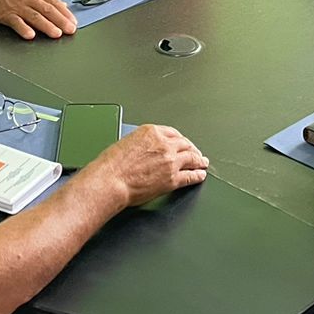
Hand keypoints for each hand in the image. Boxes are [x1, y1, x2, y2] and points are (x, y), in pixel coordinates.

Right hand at [0, 0, 78, 39]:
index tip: (73, 22)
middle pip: (47, 10)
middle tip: (70, 30)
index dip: (65, 13)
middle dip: (60, 21)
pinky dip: (23, 28)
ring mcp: (16, 6)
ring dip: (47, 26)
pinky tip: (31, 35)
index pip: (53, 2)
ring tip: (56, 34)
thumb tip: (62, 5)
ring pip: (35, 16)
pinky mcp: (5, 14)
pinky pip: (16, 22)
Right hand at [83, 123, 208, 205]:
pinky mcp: (172, 179)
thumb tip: (148, 150)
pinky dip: (197, 175)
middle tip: (196, 153)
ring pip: (191, 158)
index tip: (183, 143)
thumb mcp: (126, 142)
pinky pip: (190, 176)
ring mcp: (170, 162)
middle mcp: (164, 144)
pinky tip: (200, 175)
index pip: (173, 133)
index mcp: (152, 132)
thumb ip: (142, 144)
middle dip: (192, 149)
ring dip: (199, 160)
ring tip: (202, 163)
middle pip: (185, 144)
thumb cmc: (111, 165)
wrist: (110, 181)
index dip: (180, 139)